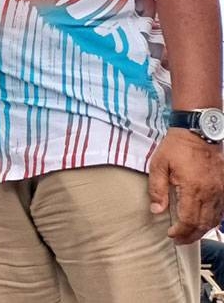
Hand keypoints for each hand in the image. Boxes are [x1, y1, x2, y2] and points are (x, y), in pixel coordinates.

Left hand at [148, 128, 223, 243]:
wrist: (198, 132)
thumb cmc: (176, 148)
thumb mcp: (159, 165)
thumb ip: (157, 189)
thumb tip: (156, 210)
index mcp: (192, 188)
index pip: (188, 220)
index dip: (180, 231)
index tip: (171, 234)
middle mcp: (210, 193)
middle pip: (203, 223)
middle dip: (191, 235)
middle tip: (179, 240)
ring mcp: (220, 190)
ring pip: (214, 219)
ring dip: (202, 230)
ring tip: (190, 235)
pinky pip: (221, 210)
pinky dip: (213, 220)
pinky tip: (204, 222)